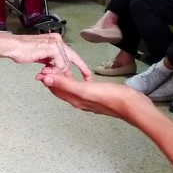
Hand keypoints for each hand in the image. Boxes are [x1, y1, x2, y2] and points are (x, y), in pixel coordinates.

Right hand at [4, 33, 92, 80]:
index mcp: (56, 40)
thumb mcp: (41, 56)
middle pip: (70, 60)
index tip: (87, 75)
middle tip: (64, 81)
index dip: (81, 66)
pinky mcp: (53, 48)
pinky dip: (54, 71)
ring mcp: (56, 43)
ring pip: (65, 64)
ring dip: (57, 73)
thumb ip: (50, 61)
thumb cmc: (22, 51)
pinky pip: (60, 65)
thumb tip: (56, 69)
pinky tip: (44, 72)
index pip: (72, 54)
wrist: (13, 47)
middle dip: (66, 73)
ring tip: (46, 75)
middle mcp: (58, 40)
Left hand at [37, 73, 152, 122]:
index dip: (47, 80)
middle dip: (54, 79)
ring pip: (72, 88)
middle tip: (48, 67)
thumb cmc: (111, 97)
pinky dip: (80, 81)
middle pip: (62, 89)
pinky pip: (83, 88)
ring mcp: (89, 99)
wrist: (131, 105)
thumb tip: (46, 80)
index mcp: (75, 98)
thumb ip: (65, 84)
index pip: (55, 89)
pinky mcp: (98, 95)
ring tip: (62, 69)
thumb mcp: (85, 89)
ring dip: (65, 79)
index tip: (41, 69)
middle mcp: (80, 100)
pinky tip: (85, 77)